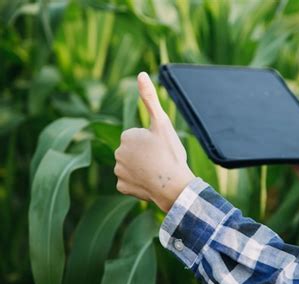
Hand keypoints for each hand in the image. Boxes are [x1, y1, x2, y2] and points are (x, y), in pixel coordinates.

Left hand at [114, 72, 194, 211]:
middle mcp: (117, 153)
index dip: (152, 141)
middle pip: (134, 151)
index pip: (139, 136)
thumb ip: (149, 99)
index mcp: (126, 136)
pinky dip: (140, 182)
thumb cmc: (169, 153)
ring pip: (132, 166)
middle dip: (145, 154)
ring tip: (157, 172)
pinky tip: (151, 182)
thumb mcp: (162, 123)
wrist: (173, 185)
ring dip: (143, 168)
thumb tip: (141, 74)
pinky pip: (130, 182)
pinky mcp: (122, 187)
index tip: (161, 147)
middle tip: (161, 159)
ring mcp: (118, 172)